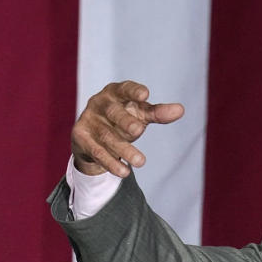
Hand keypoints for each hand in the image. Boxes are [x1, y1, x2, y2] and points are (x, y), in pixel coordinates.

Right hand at [70, 81, 184, 176]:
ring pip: (107, 136)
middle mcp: (99, 104)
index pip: (124, 89)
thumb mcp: (140, 115)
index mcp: (115, 93)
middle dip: (125, 121)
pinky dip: (111, 163)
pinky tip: (124, 172)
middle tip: (139, 130)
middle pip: (114, 112)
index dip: (133, 91)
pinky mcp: (81, 138)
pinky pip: (97, 152)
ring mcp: (89, 120)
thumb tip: (180, 110)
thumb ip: (158, 113)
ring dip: (124, 149)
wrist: (93, 138)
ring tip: (141, 162)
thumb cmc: (122, 120)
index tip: (145, 94)